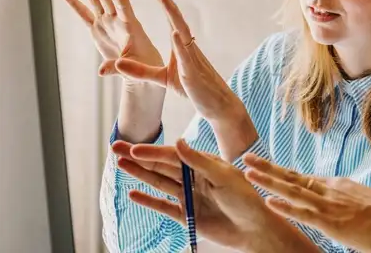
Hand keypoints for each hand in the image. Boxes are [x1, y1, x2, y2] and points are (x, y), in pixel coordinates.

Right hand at [60, 0, 163, 81]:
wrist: (143, 69)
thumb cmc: (145, 67)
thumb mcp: (135, 68)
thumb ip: (118, 68)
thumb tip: (101, 72)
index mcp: (130, 26)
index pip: (122, 4)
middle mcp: (117, 20)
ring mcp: (106, 23)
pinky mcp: (98, 29)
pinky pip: (83, 14)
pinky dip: (74, 3)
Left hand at [112, 0, 243, 121]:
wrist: (216, 104)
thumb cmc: (193, 89)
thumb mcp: (162, 79)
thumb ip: (141, 71)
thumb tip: (118, 63)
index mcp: (181, 45)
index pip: (170, 18)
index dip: (162, 0)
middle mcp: (187, 46)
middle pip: (176, 18)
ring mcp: (192, 57)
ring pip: (182, 31)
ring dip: (172, 14)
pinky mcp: (193, 72)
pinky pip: (186, 55)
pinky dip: (180, 43)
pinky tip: (175, 32)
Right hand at [112, 139, 319, 252]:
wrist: (256, 229)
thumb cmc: (246, 198)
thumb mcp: (224, 176)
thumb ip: (199, 161)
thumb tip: (178, 142)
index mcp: (204, 164)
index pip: (172, 155)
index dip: (152, 152)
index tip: (133, 147)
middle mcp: (194, 177)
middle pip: (161, 166)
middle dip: (138, 157)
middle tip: (115, 147)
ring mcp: (189, 196)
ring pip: (159, 183)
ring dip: (139, 174)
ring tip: (120, 165)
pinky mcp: (188, 215)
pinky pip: (164, 206)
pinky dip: (149, 200)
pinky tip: (133, 194)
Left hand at [244, 154, 370, 252]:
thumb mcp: (364, 203)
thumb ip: (347, 201)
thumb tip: (340, 205)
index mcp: (338, 185)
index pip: (303, 178)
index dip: (282, 173)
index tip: (265, 167)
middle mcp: (331, 190)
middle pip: (292, 177)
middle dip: (268, 168)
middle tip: (246, 158)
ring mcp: (330, 205)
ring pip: (292, 190)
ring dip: (268, 181)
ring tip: (247, 172)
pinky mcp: (332, 222)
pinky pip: (303, 213)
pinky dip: (285, 207)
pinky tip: (268, 201)